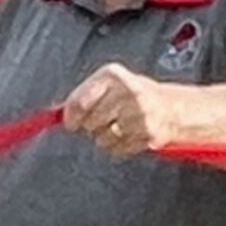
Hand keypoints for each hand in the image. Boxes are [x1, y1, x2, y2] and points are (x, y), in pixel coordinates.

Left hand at [59, 65, 176, 157]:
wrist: (171, 107)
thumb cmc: (133, 95)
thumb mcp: (109, 84)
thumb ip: (83, 95)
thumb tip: (55, 114)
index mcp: (113, 75)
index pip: (81, 101)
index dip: (72, 116)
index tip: (71, 122)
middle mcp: (128, 92)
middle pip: (91, 122)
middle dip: (90, 126)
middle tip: (102, 121)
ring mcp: (140, 114)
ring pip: (103, 139)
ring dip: (105, 138)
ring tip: (118, 126)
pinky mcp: (149, 134)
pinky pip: (118, 149)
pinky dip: (119, 146)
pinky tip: (128, 134)